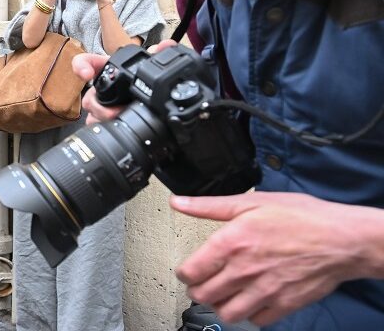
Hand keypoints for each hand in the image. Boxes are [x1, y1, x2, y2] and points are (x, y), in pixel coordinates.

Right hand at [72, 39, 178, 124]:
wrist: (144, 91)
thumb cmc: (139, 75)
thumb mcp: (147, 63)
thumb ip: (156, 53)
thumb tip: (165, 46)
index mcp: (106, 68)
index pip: (85, 62)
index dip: (82, 66)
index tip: (86, 74)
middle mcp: (99, 86)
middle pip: (88, 97)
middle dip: (99, 106)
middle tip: (113, 111)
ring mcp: (100, 103)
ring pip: (91, 113)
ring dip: (103, 117)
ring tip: (117, 119)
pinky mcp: (103, 118)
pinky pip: (96, 124)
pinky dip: (105, 125)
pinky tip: (115, 126)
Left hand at [172, 192, 383, 325]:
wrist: (342, 239)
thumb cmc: (302, 218)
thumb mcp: (251, 203)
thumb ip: (209, 206)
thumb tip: (179, 202)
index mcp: (231, 243)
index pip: (190, 272)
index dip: (185, 272)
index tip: (189, 269)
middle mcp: (244, 270)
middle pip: (203, 295)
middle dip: (198, 290)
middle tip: (204, 283)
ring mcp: (264, 291)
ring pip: (226, 313)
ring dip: (220, 305)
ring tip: (224, 294)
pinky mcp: (284, 304)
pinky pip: (256, 320)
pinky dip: (250, 314)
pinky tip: (250, 300)